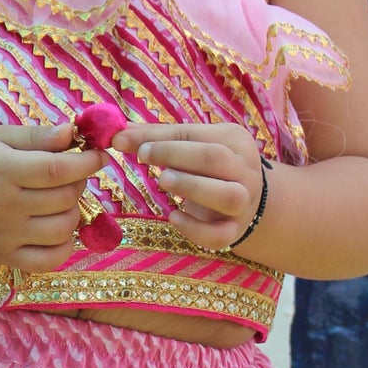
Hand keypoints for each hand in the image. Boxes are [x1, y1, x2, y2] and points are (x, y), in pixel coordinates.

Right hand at [0, 124, 105, 271]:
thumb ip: (36, 136)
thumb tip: (72, 133)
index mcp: (2, 170)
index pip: (56, 169)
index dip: (86, 163)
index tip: (100, 155)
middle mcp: (4, 206)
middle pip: (64, 198)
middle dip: (79, 183)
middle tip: (70, 174)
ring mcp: (6, 236)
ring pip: (64, 228)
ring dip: (72, 211)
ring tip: (59, 200)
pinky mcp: (7, 257)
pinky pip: (51, 260)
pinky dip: (64, 246)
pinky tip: (57, 229)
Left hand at [110, 120, 265, 248]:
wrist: (248, 201)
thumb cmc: (211, 168)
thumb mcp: (193, 146)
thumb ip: (159, 138)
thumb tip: (118, 132)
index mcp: (233, 139)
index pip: (193, 133)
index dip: (157, 137)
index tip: (122, 140)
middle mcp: (245, 169)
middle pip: (214, 158)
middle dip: (173, 154)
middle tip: (142, 157)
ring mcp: (244, 202)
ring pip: (227, 195)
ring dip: (191, 187)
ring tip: (162, 182)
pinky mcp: (234, 230)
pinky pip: (219, 235)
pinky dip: (194, 229)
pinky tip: (173, 218)